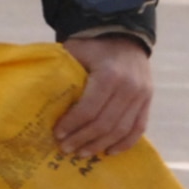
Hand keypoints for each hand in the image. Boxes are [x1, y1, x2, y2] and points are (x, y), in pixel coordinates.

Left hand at [55, 36, 152, 157]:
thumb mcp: (75, 51)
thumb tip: (40, 98)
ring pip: (121, 130)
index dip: (72, 125)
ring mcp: (142, 95)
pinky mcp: (148, 100)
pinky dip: (125, 143)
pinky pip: (139, 128)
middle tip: (66, 148)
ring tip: (83, 153)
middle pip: (104, 124)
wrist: (125, 36)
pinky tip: (110, 152)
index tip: (57, 134)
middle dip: (83, 139)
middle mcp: (129, 87)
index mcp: (109, 75)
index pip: (89, 109)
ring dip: (100, 145)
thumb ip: (63, 72)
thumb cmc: (93, 46)